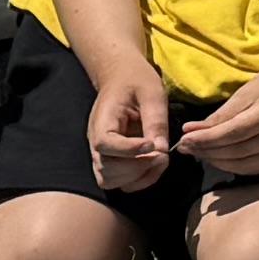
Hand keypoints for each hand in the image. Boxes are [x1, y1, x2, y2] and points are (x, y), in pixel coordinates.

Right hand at [83, 71, 176, 192]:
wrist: (122, 77)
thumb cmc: (136, 81)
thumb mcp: (151, 93)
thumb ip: (155, 120)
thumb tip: (161, 148)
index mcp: (102, 120)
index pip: (105, 144)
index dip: (129, 150)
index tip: (152, 144)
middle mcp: (96, 140)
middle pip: (106, 169)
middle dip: (137, 167)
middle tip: (162, 154)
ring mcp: (102, 153)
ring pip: (110, 180)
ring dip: (138, 177)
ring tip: (159, 160)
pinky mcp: (112, 160)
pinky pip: (119, 182)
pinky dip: (138, 180)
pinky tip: (154, 165)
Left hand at [175, 68, 258, 179]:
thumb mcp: (246, 91)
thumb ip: (221, 115)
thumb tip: (190, 131)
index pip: (236, 132)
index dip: (208, 139)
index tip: (185, 140)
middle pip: (240, 151)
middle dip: (209, 151)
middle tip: (186, 148)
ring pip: (246, 165)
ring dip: (218, 161)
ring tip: (198, 152)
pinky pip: (256, 169)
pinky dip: (233, 166)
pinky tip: (218, 158)